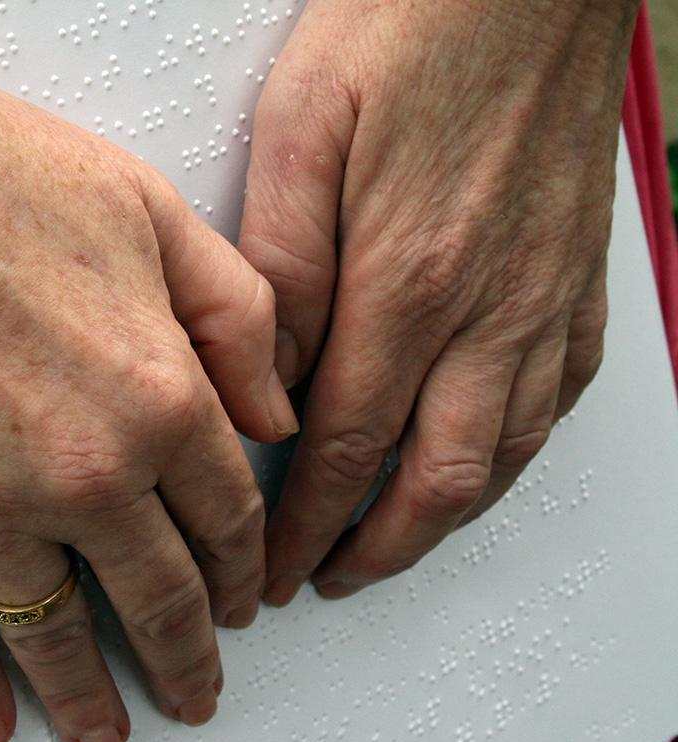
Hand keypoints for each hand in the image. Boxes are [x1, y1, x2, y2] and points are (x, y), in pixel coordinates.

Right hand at [0, 28, 297, 741]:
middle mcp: (85, 475)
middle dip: (188, 659)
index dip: (241, 572)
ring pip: (57, 634)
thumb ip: (241, 319)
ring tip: (107, 738)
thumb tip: (274, 415)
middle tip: (197, 699)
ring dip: (88, 699)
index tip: (242, 603)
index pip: (226, 520)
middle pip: (158, 600)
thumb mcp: (155, 214)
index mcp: (163, 399)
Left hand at [238, 0, 636, 603]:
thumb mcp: (303, 131)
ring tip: (390, 549)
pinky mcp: (579, 274)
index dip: (304, 525)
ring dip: (441, 521)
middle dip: (370, 550)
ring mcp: (545, 298)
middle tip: (318, 582)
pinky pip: (560, 397)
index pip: (345, 447)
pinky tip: (482, 465)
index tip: (270, 571)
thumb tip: (266, 371)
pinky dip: (513, 455)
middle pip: (432, 480)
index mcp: (406, 282)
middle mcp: (488, 309)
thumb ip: (283, 266)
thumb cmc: (407, 26)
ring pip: (502, 455)